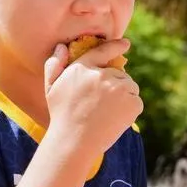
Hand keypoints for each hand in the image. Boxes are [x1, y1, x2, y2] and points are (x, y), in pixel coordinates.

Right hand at [43, 38, 141, 155]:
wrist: (73, 142)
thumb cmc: (61, 116)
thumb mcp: (51, 88)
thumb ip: (54, 64)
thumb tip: (62, 46)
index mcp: (83, 68)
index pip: (103, 51)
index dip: (116, 46)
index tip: (125, 43)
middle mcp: (102, 74)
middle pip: (118, 74)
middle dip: (114, 85)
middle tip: (101, 104)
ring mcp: (119, 88)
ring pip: (129, 86)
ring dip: (123, 96)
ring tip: (107, 112)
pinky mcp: (132, 103)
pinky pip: (136, 101)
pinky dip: (129, 110)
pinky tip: (115, 119)